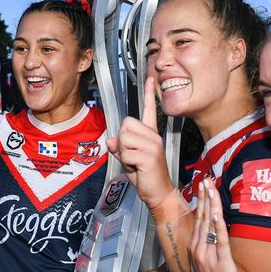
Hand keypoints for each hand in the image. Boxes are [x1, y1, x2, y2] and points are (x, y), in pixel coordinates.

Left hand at [106, 77, 173, 208]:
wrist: (159, 193)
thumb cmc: (146, 176)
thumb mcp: (129, 159)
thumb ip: (119, 148)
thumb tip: (111, 140)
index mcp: (150, 134)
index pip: (149, 109)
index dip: (149, 93)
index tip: (150, 78)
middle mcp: (153, 136)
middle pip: (125, 124)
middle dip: (122, 141)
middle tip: (132, 156)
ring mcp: (152, 144)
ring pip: (123, 138)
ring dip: (123, 152)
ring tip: (135, 162)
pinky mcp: (149, 155)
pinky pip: (125, 152)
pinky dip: (126, 162)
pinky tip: (137, 168)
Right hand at [189, 178, 240, 271]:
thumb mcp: (204, 261)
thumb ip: (206, 244)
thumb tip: (210, 229)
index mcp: (195, 247)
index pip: (198, 218)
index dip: (201, 201)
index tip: (203, 186)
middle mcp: (199, 249)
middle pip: (202, 218)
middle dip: (204, 197)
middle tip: (205, 180)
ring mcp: (208, 255)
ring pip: (209, 225)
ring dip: (210, 205)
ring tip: (211, 190)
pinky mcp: (221, 262)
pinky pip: (220, 241)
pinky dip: (218, 227)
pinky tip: (217, 214)